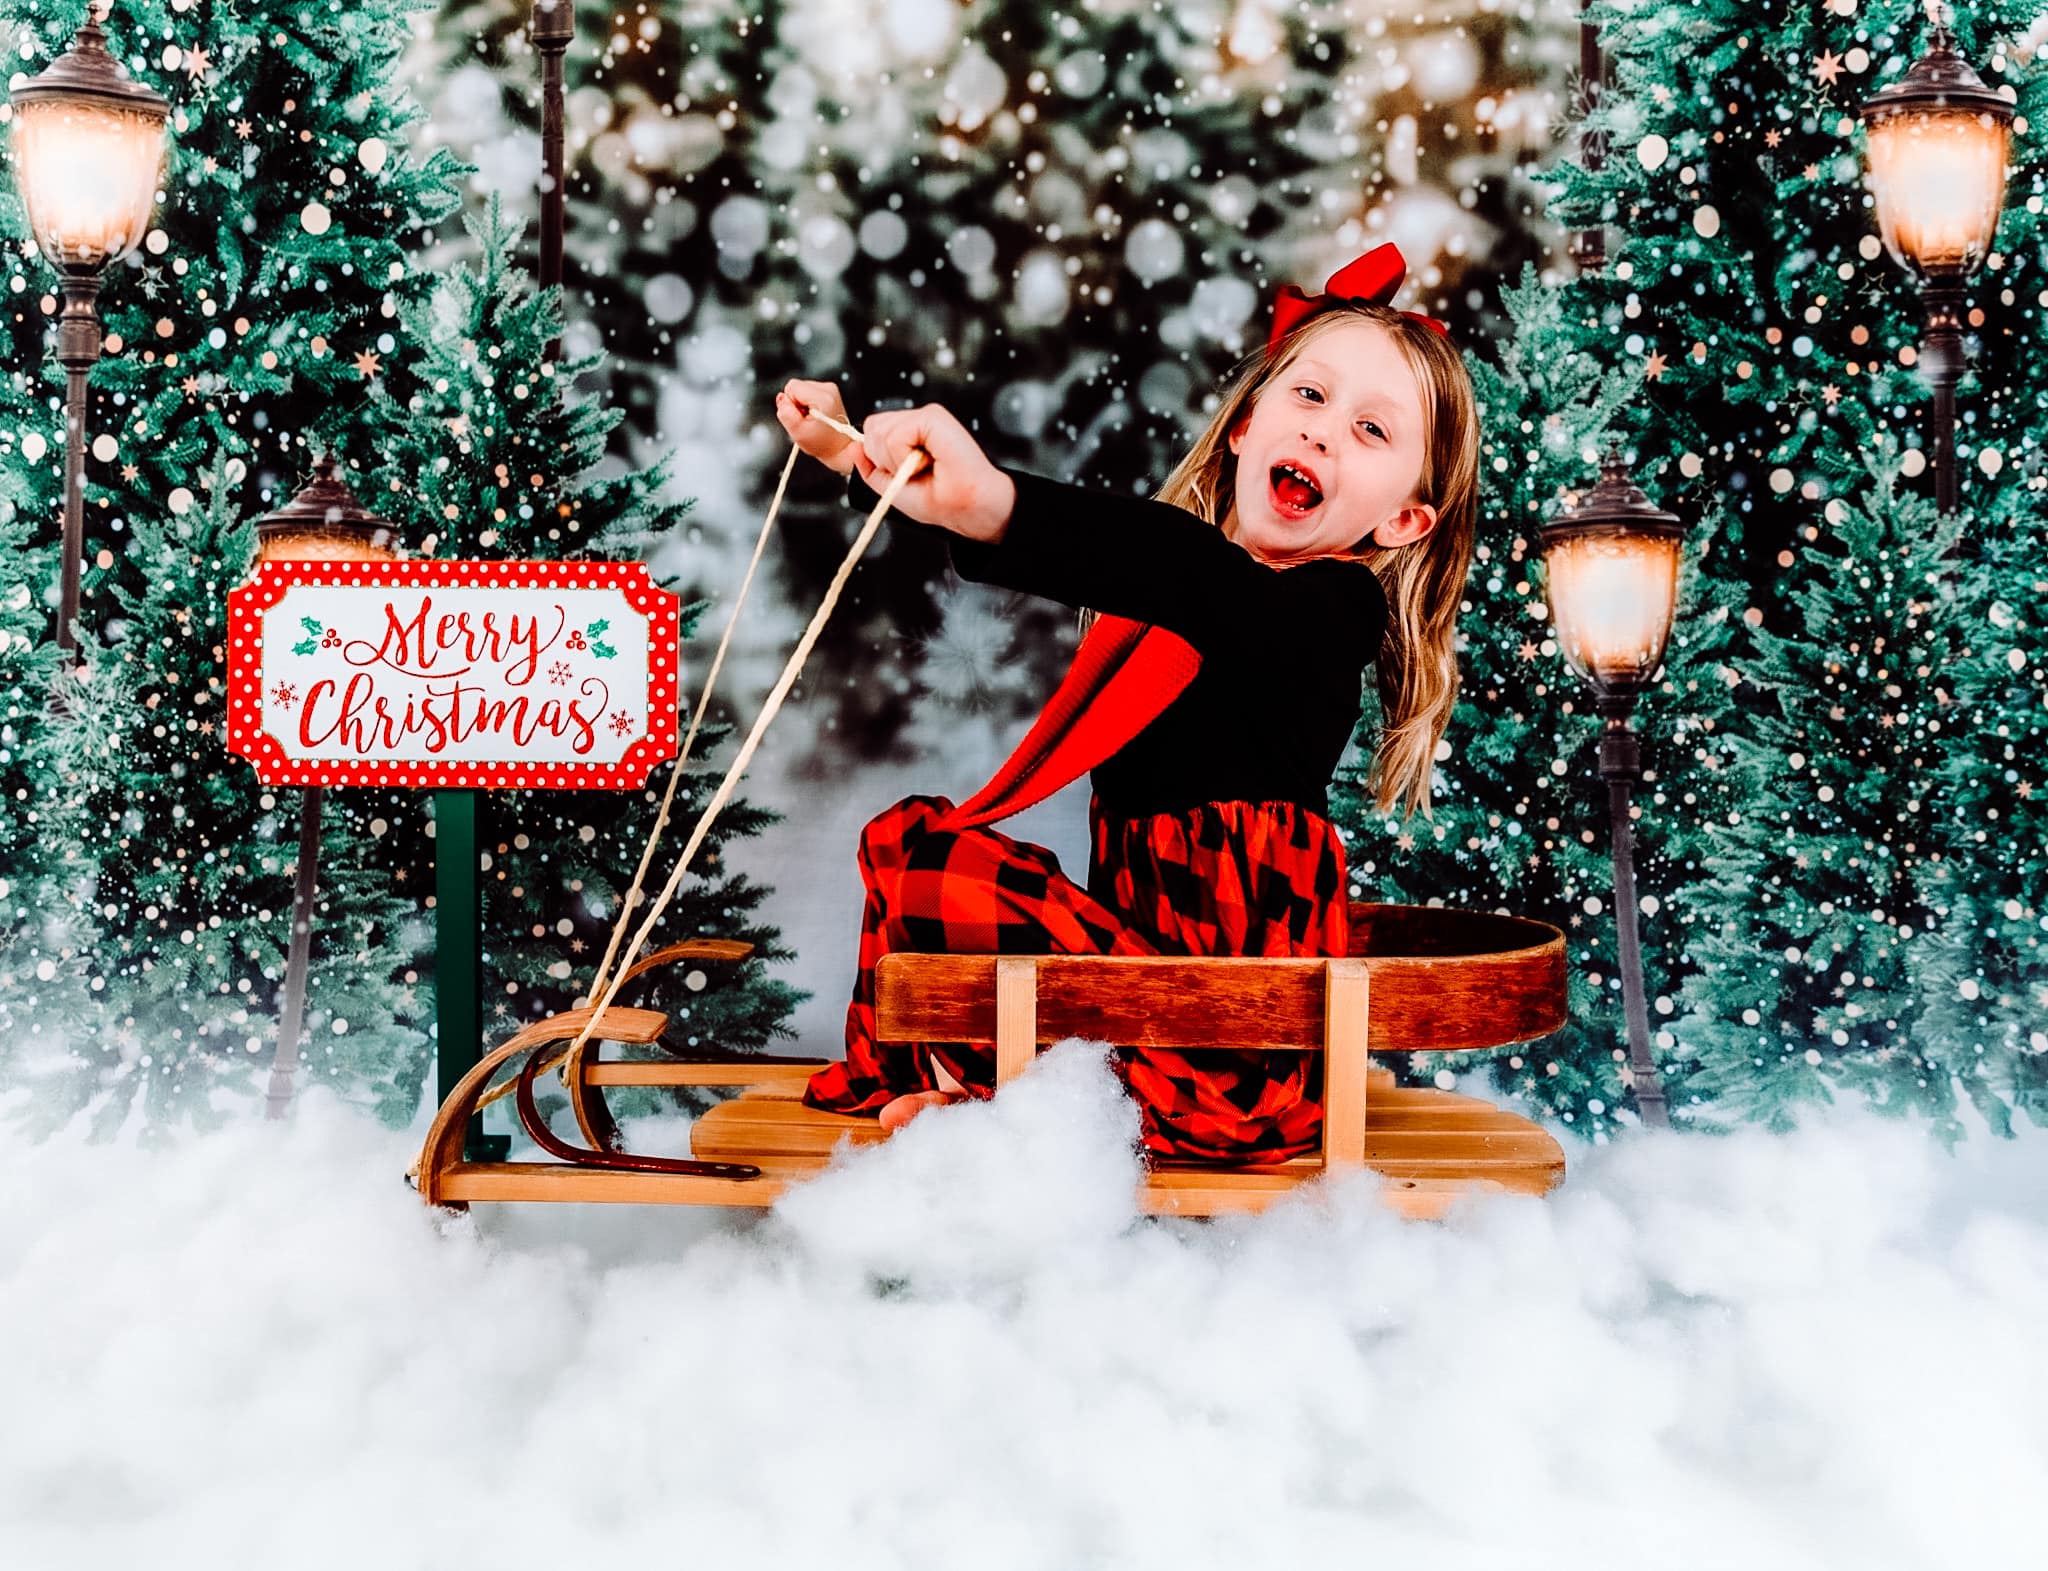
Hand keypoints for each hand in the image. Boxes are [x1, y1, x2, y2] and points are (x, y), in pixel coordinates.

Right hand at [774, 378, 857, 474]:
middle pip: (797, 387)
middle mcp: (828, 389)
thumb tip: (780, 397)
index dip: (790, 404)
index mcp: (822, 398)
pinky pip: (809, 392)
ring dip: (802, 405)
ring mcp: (830, 389)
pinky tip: (816, 416)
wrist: (840, 448)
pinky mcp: (829, 392)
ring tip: (812, 419)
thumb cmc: (823, 444)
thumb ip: (785, 413)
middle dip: (796, 404)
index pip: (791, 387)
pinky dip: (809, 404)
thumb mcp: (798, 433)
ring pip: (802, 389)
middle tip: (806, 420)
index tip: (800, 417)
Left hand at [846, 402, 1015, 543]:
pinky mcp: (933, 417)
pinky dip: (903, 456)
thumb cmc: (940, 501)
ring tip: (922, 468)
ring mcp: (926, 416)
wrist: (969, 508)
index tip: (905, 476)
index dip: (879, 458)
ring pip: (879, 429)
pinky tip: (926, 462)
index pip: (873, 432)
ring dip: (895, 459)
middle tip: (914, 472)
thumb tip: (852, 447)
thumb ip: (871, 467)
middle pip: (872, 427)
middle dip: (883, 458)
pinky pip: (895, 434)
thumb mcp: (894, 487)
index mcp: (909, 433)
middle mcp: (917, 420)